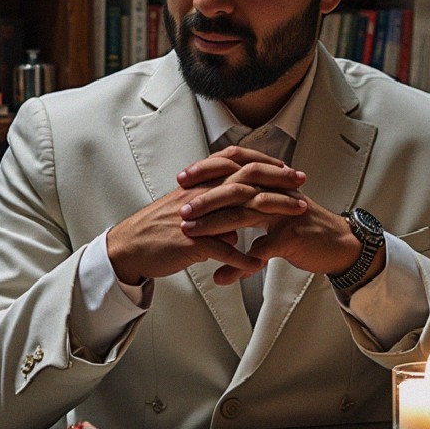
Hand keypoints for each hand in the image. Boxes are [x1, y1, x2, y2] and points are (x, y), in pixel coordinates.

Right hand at [107, 149, 304, 283]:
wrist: (128, 247)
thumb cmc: (156, 230)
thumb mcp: (188, 214)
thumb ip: (214, 217)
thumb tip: (236, 230)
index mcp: (199, 185)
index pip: (237, 165)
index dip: (264, 164)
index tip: (287, 168)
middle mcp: (200, 195)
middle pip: (245, 180)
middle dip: (277, 180)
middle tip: (301, 183)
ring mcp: (196, 218)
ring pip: (239, 210)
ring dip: (271, 213)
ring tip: (294, 217)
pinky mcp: (189, 242)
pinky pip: (220, 249)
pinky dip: (241, 258)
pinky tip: (258, 264)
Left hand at [182, 178, 362, 287]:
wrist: (340, 242)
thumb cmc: (306, 226)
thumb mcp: (276, 208)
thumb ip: (251, 202)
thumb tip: (224, 206)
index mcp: (269, 183)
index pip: (235, 166)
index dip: (208, 169)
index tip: (183, 177)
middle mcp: (275, 192)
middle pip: (235, 186)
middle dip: (204, 197)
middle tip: (181, 207)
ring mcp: (283, 213)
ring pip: (244, 214)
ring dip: (214, 225)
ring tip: (192, 233)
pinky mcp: (290, 237)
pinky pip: (261, 251)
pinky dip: (239, 265)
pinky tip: (223, 275)